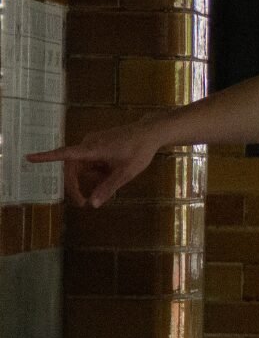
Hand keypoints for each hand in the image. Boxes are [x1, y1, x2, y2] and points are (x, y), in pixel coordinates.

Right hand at [26, 117, 164, 207]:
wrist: (151, 133)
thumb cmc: (140, 151)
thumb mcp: (126, 173)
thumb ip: (108, 188)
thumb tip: (93, 204)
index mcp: (93, 149)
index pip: (66, 154)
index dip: (46, 157)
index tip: (28, 157)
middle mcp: (89, 144)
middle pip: (72, 168)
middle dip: (75, 186)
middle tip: (83, 203)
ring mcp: (93, 142)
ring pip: (83, 166)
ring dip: (92, 177)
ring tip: (113, 177)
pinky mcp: (97, 143)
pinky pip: (90, 161)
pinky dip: (97, 170)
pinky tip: (113, 169)